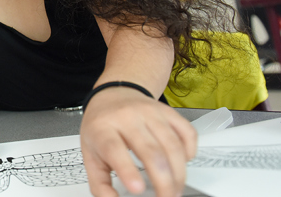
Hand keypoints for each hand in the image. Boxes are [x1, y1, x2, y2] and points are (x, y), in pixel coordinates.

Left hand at [80, 88, 196, 196]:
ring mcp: (150, 112)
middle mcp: (127, 117)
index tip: (137, 189)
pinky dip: (190, 152)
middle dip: (163, 181)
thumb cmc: (102, 127)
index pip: (115, 149)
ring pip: (172, 145)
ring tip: (175, 189)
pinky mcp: (168, 111)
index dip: (127, 170)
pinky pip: (187, 132)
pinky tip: (182, 163)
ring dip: (178, 173)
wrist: (113, 94)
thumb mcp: (90, 154)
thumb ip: (100, 183)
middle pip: (150, 151)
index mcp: (103, 128)